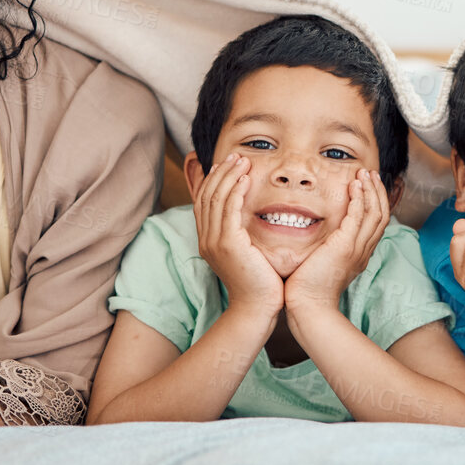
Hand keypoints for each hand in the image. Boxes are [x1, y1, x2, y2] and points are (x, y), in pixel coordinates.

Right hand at [195, 154, 283, 315]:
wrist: (257, 308)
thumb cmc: (260, 283)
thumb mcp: (248, 254)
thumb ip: (245, 234)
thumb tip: (254, 218)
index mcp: (209, 240)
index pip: (204, 201)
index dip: (214, 180)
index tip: (227, 164)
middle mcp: (206, 239)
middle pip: (207, 195)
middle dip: (221, 172)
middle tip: (236, 155)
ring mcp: (214, 242)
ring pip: (216, 199)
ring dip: (229, 176)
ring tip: (242, 161)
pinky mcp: (227, 245)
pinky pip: (228, 210)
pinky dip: (235, 192)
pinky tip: (246, 179)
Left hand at [284, 169, 388, 312]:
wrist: (308, 306)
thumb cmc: (308, 289)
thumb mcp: (322, 264)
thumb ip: (326, 249)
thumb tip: (317, 238)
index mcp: (360, 255)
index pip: (375, 224)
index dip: (375, 203)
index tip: (367, 186)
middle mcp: (363, 251)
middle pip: (381, 215)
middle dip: (377, 192)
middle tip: (371, 174)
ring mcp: (356, 248)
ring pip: (375, 213)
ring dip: (370, 190)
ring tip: (365, 174)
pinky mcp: (345, 246)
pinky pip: (358, 216)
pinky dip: (359, 198)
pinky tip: (354, 185)